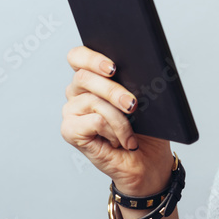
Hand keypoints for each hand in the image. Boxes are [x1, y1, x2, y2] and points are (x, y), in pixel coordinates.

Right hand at [60, 46, 173, 195]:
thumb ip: (134, 81)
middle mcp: (77, 92)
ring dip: (120, 117)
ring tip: (132, 133)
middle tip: (132, 104)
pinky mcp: (70, 131)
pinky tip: (120, 141)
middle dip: (113, 90)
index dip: (91, 57)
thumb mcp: (146, 98)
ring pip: (93, 100)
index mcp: (93, 78)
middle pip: (84, 77)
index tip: (113, 67)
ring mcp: (72, 112)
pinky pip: (94, 120)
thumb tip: (139, 68)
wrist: (148, 162)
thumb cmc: (147, 129)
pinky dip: (113, 131)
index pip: (78, 56)